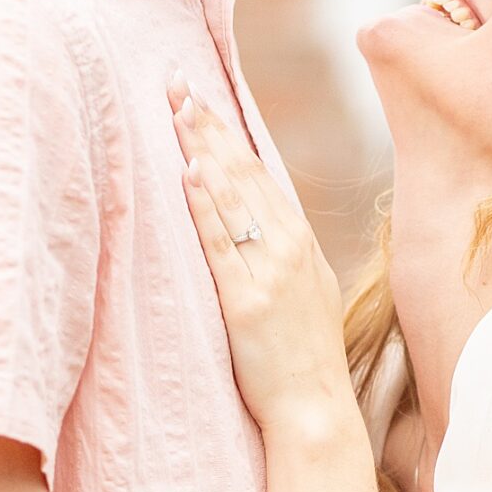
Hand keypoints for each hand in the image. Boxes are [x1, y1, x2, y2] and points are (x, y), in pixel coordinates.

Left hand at [168, 78, 354, 436]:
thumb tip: (255, 224)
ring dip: (202, 149)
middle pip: (243, 172)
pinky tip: (190, 171)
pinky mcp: (245, 300)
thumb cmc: (305, 358)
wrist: (315, 409)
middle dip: (208, 125)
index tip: (199, 97)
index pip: (258, 173)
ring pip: (231, 197)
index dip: (226, 133)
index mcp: (300, 242)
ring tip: (176, 110)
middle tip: (176, 83)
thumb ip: (282, 254)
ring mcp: (269, 272)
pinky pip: (221, 243)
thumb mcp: (306, 292)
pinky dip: (206, 204)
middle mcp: (289, 247)